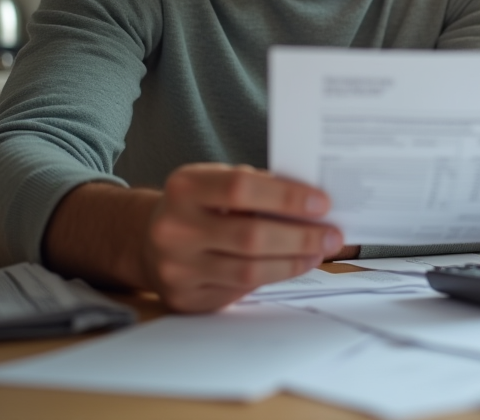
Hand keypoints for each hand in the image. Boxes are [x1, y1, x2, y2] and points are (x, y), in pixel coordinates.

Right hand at [143, 163, 344, 311]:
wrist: (147, 240)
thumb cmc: (198, 206)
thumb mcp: (216, 182)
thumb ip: (257, 188)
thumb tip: (313, 204)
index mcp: (184, 188)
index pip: (242, 188)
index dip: (287, 196)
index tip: (322, 203)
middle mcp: (174, 228)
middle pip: (250, 236)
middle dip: (301, 237)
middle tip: (333, 235)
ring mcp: (176, 267)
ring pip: (249, 271)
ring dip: (293, 263)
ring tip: (319, 252)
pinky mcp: (185, 297)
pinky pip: (239, 291)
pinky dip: (273, 278)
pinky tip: (293, 266)